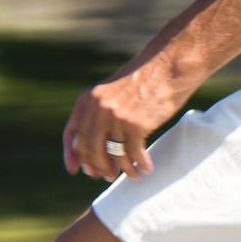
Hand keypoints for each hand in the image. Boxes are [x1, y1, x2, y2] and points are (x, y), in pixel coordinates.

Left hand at [63, 66, 185, 181]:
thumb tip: (93, 148)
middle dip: (98, 166)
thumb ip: (99, 113)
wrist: (169, 65)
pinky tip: (146, 168)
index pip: (72, 133)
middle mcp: (98, 107)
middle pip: (90, 148)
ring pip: (113, 154)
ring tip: (132, 175)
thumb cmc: (145, 79)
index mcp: (89, 98)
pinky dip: (140, 164)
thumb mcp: (113, 90)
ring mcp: (116, 116)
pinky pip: (133, 154)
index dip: (72, 155)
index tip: (75, 170)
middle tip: (108, 176)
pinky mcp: (135, 124)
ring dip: (122, 169)